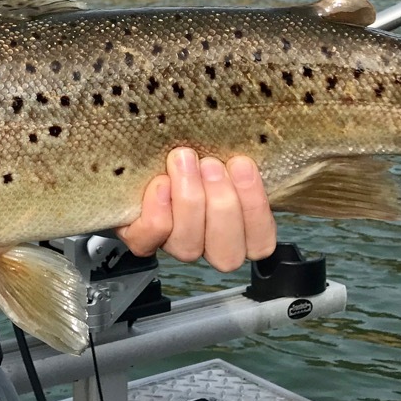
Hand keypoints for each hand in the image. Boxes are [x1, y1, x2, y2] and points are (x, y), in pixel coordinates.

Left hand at [116, 148, 276, 271]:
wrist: (144, 148)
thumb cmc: (195, 147)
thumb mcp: (223, 146)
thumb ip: (239, 153)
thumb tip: (251, 147)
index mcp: (240, 228)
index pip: (261, 243)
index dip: (255, 208)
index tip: (242, 163)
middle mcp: (208, 244)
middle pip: (227, 254)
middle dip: (223, 205)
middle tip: (211, 165)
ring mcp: (174, 243)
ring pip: (188, 247)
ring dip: (189, 202)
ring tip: (184, 160)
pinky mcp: (139, 237)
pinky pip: (147, 240)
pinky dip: (157, 213)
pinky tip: (160, 183)